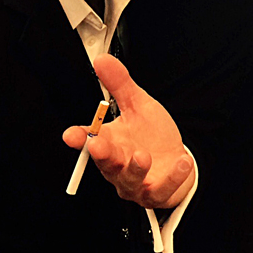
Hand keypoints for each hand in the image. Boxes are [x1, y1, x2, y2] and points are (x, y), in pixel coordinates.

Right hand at [63, 54, 194, 208]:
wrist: (175, 159)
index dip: (78, 138)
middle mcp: (118, 166)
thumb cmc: (151, 135)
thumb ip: (120, 85)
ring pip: (130, 180)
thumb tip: (102, 60)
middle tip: (97, 144)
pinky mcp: (156, 193)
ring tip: (142, 155)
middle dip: (101, 155)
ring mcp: (136, 182)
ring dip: (134, 169)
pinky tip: (182, 161)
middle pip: (106, 163)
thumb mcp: (138, 105)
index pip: (88, 142)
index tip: (71, 134)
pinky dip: (173, 177)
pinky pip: (161, 190)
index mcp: (110, 143)